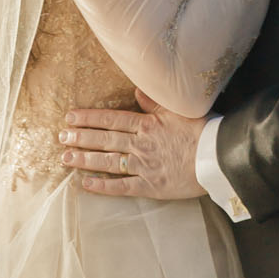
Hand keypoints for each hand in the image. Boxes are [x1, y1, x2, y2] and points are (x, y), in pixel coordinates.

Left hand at [59, 89, 204, 198]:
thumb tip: (137, 91)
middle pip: (104, 139)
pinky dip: (103, 186)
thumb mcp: (179, 110)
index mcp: (146, 124)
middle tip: (61, 137)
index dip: (88, 118)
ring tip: (66, 158)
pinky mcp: (150, 186)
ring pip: (107, 162)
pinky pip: (122, 186)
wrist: (217, 157)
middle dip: (80, 138)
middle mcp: (140, 144)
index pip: (110, 119)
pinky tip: (86, 184)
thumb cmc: (203, 131)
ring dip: (85, 159)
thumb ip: (155, 102)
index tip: (70, 117)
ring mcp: (143, 166)